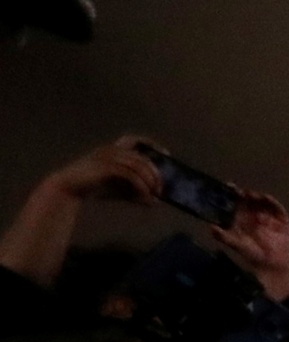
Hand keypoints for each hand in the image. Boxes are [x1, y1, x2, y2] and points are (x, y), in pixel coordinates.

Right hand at [45, 136, 164, 206]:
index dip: (151, 144)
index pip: (134, 139)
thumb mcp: (120, 190)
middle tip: (161, 190)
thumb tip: (156, 201)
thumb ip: (137, 192)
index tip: (166, 154)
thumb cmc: (95, 187)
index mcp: (114, 150)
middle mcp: (111, 150)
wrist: (69, 189)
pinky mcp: (104, 167)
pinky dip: (141, 186)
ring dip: (150, 181)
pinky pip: (129, 174)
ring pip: (137, 165)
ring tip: (154, 195)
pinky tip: (145, 197)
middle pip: (141, 157)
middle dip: (155, 173)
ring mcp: (107, 157)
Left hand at [211, 190, 288, 300]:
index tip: (227, 188)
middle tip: (239, 192)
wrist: (274, 267)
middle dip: (243, 194)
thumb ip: (225, 237)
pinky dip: (272, 202)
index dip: (231, 196)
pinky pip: (277, 208)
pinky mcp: (281, 221)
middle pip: (248, 201)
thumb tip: (211, 228)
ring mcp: (268, 218)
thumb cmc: (254, 257)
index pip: (235, 205)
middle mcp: (254, 216)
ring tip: (251, 195)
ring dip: (256, 197)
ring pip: (261, 202)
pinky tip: (266, 199)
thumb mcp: (237, 246)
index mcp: (242, 220)